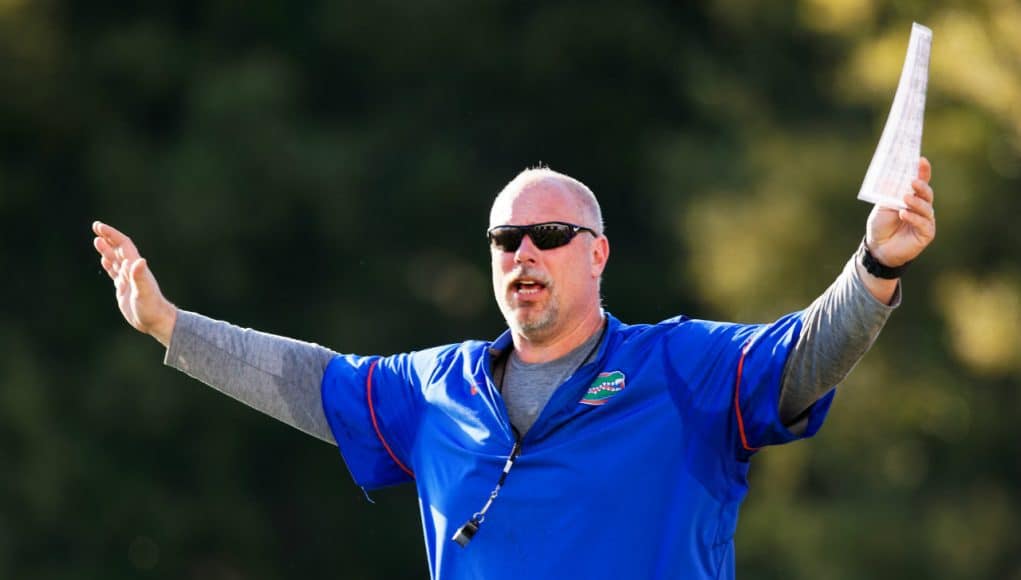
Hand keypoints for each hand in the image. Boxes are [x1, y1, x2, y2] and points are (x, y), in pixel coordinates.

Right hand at [92, 221, 177, 346]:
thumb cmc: (151, 307)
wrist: (156, 321)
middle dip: (108, 238)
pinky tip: (105, 261)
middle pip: (118, 249)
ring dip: (107, 250)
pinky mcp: (125, 288)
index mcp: (135, 267)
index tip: (99, 227)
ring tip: (97, 241)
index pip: (123, 245)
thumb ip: (140, 277)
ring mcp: (128, 279)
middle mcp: (132, 270)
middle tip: (96, 227)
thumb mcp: (144, 292)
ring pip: (115, 260)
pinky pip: (115, 272)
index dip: (112, 235)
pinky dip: (109, 265)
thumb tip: (139, 261)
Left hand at [865, 157, 935, 266]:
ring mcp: (925, 220)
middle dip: (922, 186)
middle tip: (913, 182)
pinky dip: (913, 217)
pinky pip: (923, 223)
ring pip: (927, 208)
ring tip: (905, 198)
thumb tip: (894, 175)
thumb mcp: (883, 205)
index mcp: (912, 197)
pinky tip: (903, 214)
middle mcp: (921, 207)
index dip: (923, 171)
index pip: (920, 182)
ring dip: (916, 202)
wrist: (877, 247)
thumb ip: (891, 193)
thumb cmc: (881, 225)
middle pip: (927, 194)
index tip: (921, 160)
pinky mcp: (926, 233)